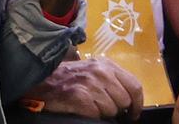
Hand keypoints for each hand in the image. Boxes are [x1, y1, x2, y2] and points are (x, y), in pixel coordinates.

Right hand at [24, 58, 142, 119]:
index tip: (133, 112)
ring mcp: (90, 84)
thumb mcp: (92, 70)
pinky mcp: (80, 97)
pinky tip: (81, 107)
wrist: (40, 80)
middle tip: (102, 105)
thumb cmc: (68, 77)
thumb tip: (130, 98)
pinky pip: (97, 114)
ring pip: (112, 110)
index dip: (137, 103)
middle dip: (116, 108)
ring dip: (102, 111)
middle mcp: (100, 71)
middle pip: (125, 101)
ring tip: (88, 103)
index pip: (135, 86)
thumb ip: (111, 79)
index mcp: (105, 64)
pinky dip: (90, 114)